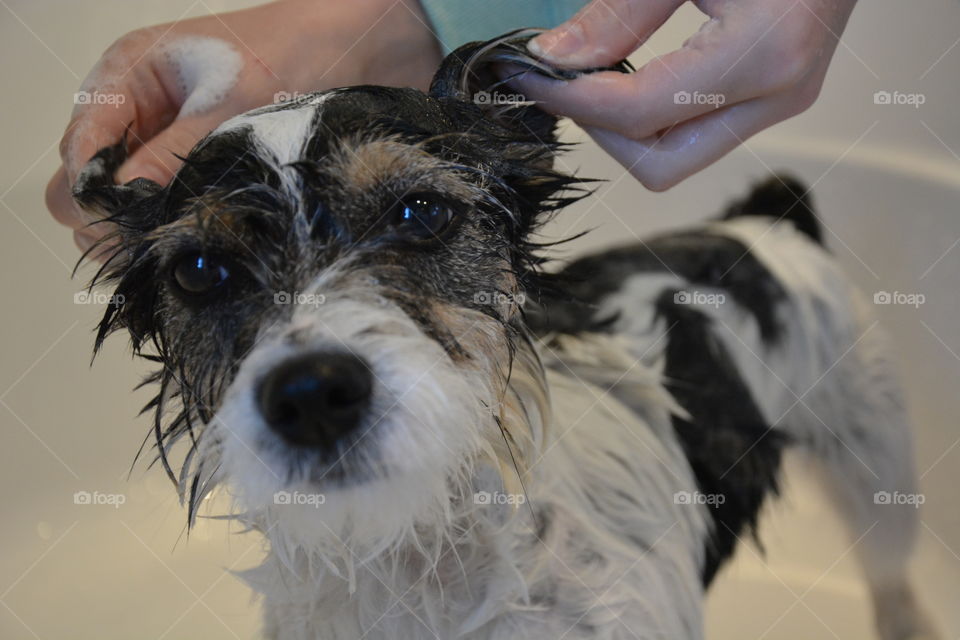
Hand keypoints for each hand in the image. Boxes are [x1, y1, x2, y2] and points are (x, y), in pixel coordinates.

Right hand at [46, 0, 440, 252]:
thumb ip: (169, 160)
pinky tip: (216, 236)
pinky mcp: (205, 170)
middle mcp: (140, 116)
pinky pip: (173, 212)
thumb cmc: (294, 56)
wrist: (360, 49)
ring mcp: (171, 146)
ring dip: (153, 231)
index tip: (136, 227)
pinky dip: (184, 228)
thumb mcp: (227, 107)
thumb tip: (114, 211)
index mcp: (126, 80)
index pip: (77, 158)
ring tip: (199, 237)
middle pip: (89, 190)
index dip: (96, 198)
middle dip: (116, 222)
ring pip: (129, 209)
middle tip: (168, 240)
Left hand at [510, 0, 857, 189]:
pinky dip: (652, 112)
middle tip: (564, 80)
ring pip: (677, 155)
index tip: (527, 71)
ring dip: (624, 126)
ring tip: (594, 73)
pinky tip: (631, 70)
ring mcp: (782, 100)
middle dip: (601, 129)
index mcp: (766, 52)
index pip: (640, 112)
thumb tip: (554, 58)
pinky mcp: (774, 95)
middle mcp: (780, 93)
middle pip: (660, 164)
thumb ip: (621, 13)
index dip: (571, 98)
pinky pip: (696, 130)